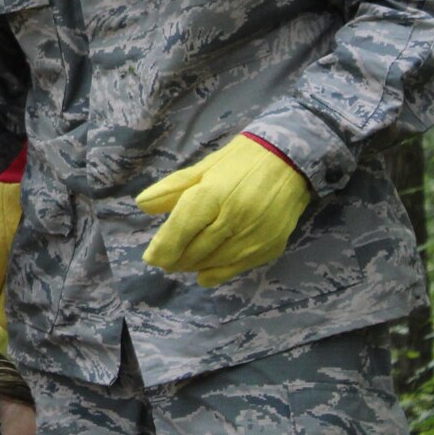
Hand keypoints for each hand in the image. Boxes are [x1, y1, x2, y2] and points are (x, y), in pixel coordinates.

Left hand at [138, 133, 311, 286]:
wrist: (291, 160)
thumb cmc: (240, 161)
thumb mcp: (203, 168)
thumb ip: (172, 188)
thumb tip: (142, 205)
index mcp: (212, 195)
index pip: (180, 231)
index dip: (162, 248)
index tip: (151, 257)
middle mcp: (233, 219)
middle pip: (195, 251)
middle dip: (175, 260)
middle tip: (165, 261)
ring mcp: (253, 235)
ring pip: (214, 263)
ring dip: (194, 266)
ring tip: (182, 263)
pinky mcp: (270, 246)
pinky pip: (237, 268)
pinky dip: (217, 273)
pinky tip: (205, 274)